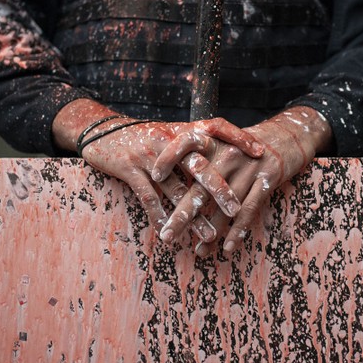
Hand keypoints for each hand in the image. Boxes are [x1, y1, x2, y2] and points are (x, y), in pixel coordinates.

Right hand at [52, 100, 263, 234]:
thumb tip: (226, 162)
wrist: (101, 131)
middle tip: (237, 210)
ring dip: (193, 216)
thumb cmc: (142, 138)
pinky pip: (148, 197)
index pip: (216, 126)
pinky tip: (169, 234)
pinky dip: (160, 217)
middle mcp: (169, 139)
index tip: (260, 153)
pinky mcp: (129, 168)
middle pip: (199, 164)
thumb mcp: (170, 134)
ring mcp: (149, 154)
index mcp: (182, 130)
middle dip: (219, 189)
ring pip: (176, 189)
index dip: (238, 137)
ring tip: (209, 236)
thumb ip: (194, 146)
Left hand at [152, 107, 331, 253]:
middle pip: (201, 186)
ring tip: (198, 252)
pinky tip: (227, 248)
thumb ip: (198, 157)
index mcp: (214, 141)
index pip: (185, 143)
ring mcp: (248, 167)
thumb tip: (164, 179)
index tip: (153, 176)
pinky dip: (237, 231)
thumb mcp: (221, 142)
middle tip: (167, 236)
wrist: (287, 136)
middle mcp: (228, 153)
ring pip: (224, 205)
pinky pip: (249, 210)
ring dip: (211, 231)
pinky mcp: (266, 179)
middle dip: (183, 214)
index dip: (168, 157)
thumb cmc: (245, 146)